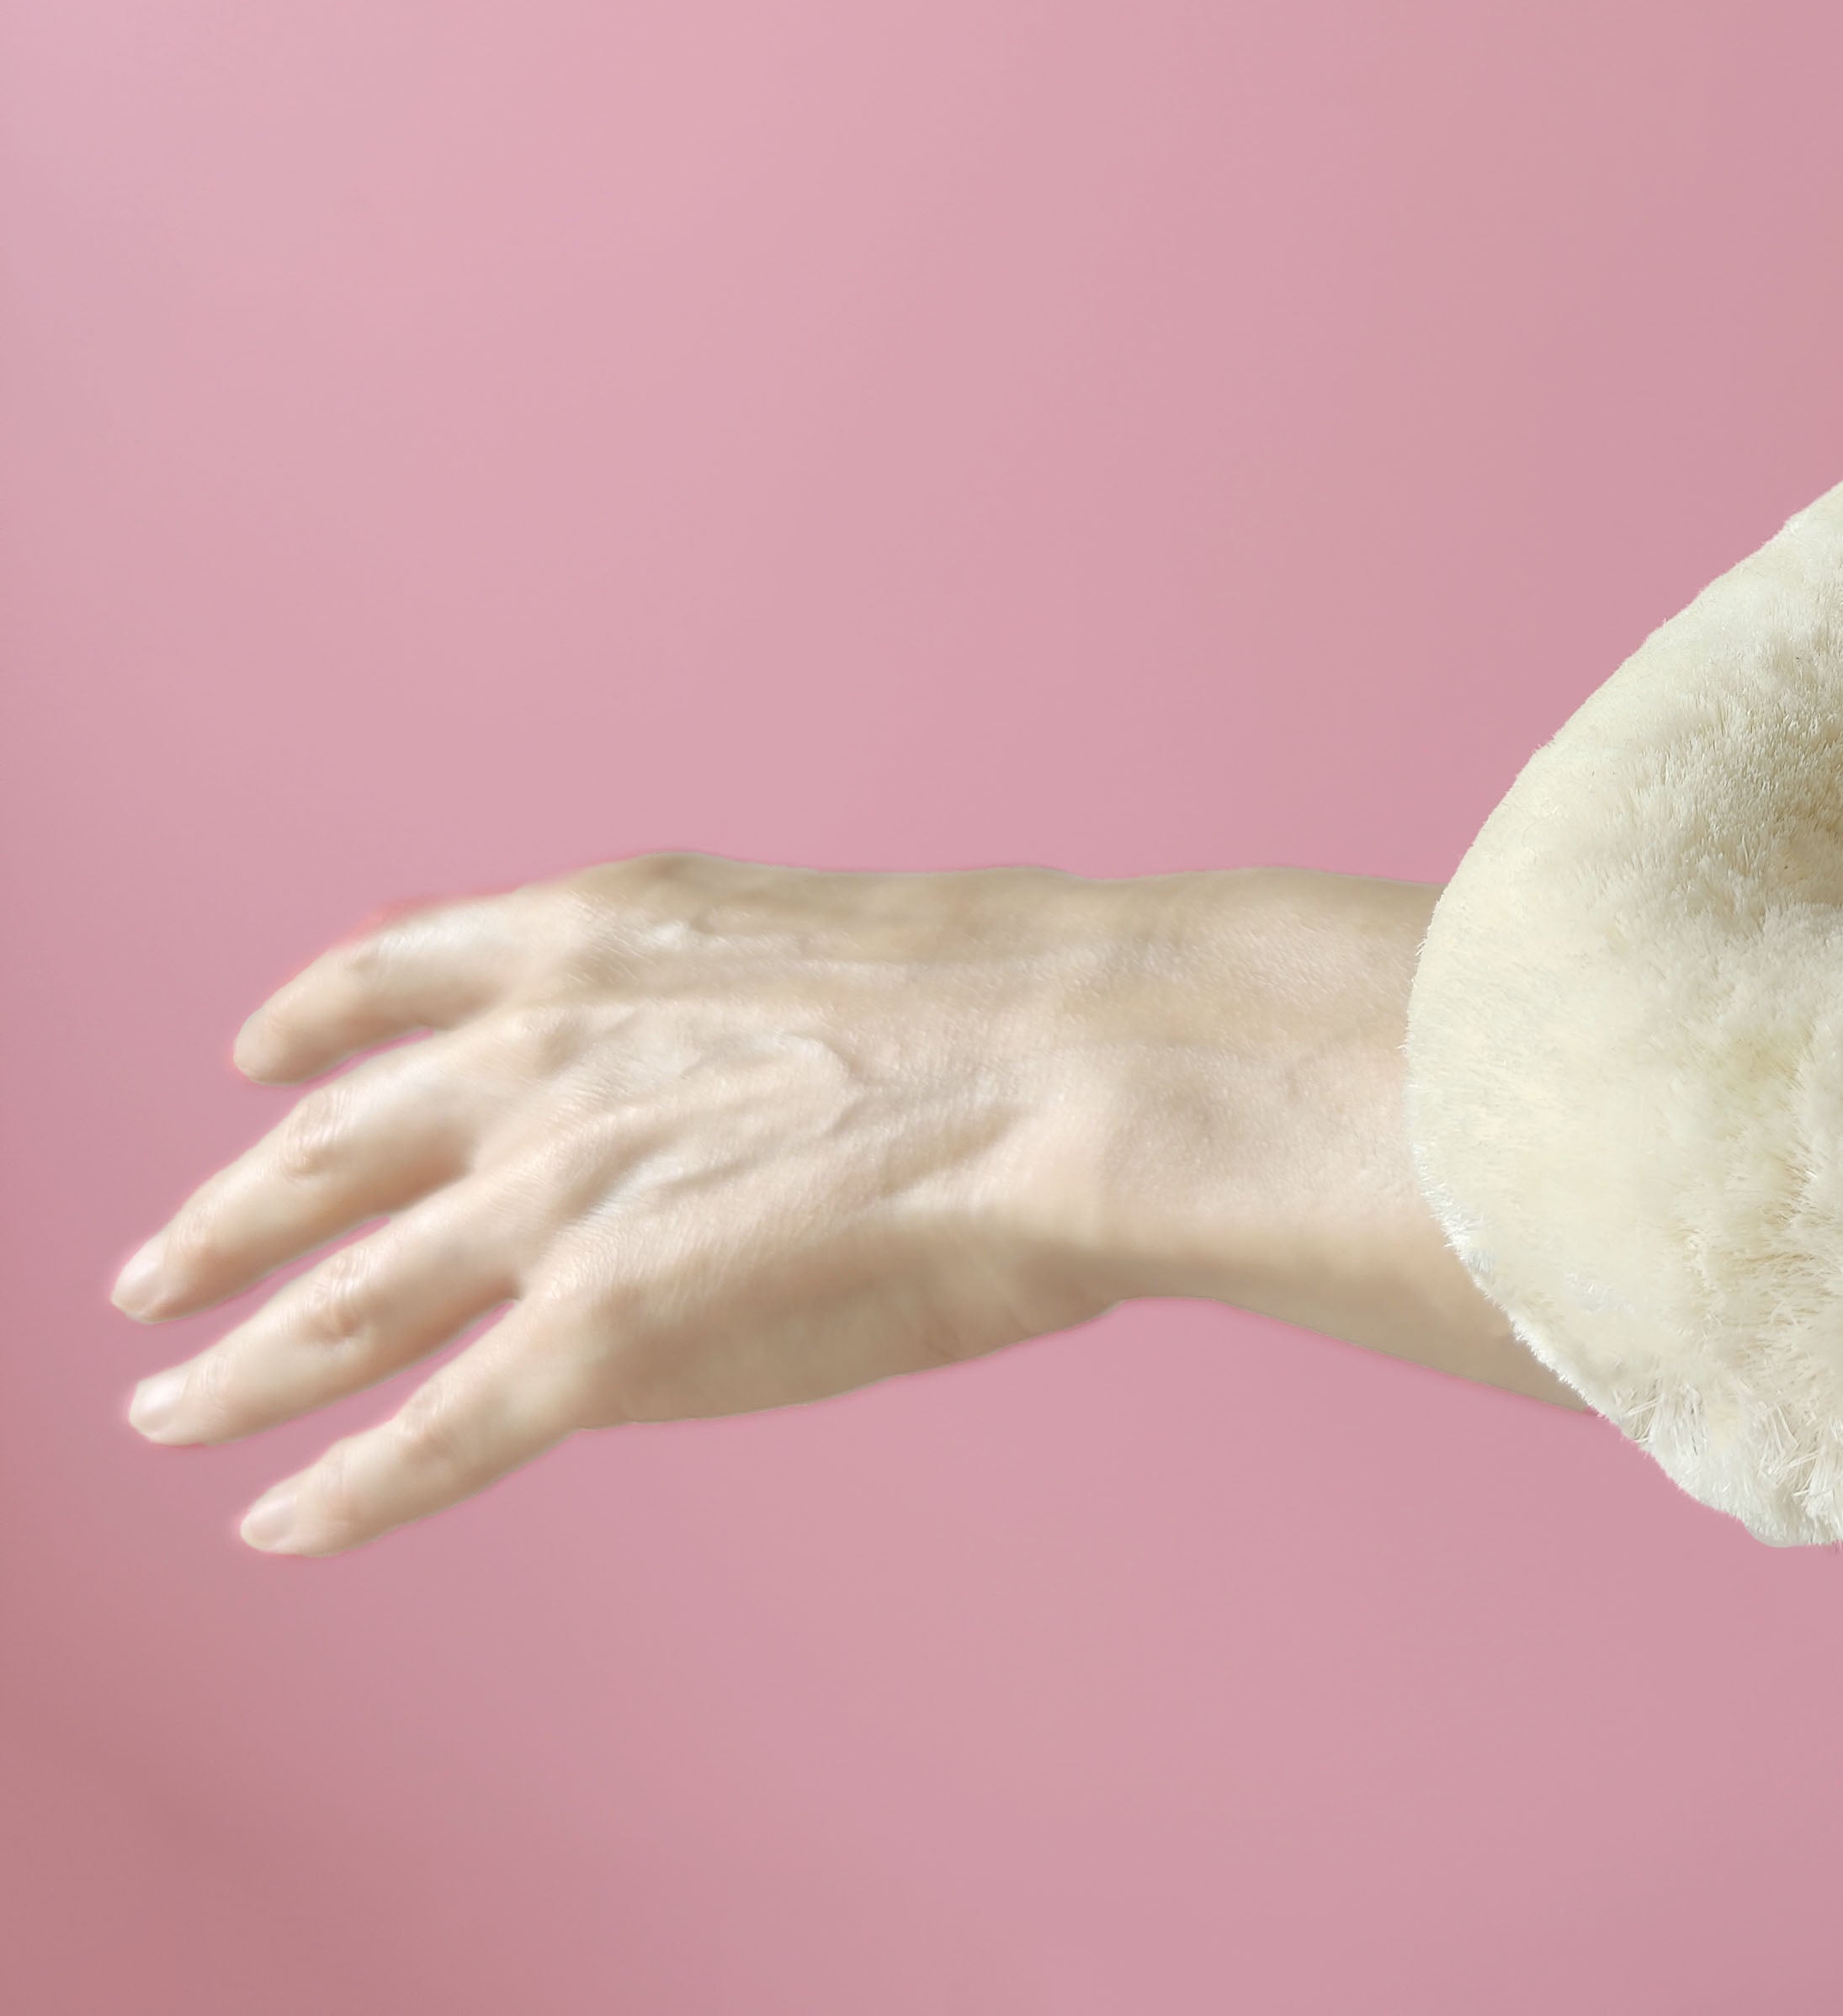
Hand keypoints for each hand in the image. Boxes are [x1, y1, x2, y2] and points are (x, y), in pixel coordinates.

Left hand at [111, 857, 1532, 1555]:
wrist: (1081, 1058)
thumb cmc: (1011, 997)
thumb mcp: (807, 930)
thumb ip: (681, 981)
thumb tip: (621, 1018)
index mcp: (592, 936)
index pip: (392, 975)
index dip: (307, 1023)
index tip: (256, 1057)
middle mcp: (537, 1056)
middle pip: (328, 1152)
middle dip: (227, 1217)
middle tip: (153, 1268)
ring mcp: (559, 1193)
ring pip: (340, 1301)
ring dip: (237, 1363)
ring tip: (171, 1403)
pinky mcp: (600, 1328)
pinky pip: (434, 1431)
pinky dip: (345, 1486)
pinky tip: (281, 1520)